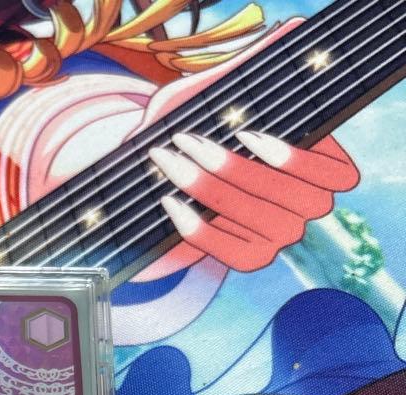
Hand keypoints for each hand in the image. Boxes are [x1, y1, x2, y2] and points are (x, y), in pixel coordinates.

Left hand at [141, 18, 358, 273]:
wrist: (167, 186)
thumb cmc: (204, 132)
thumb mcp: (224, 99)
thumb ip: (254, 73)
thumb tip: (289, 31)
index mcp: (325, 171)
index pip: (330, 173)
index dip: (292, 157)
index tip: (247, 134)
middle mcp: (310, 209)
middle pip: (283, 196)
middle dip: (230, 167)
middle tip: (185, 141)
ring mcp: (282, 239)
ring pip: (255, 220)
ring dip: (206, 190)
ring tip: (170, 163)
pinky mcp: (249, 260)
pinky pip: (224, 249)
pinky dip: (194, 226)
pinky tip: (169, 202)